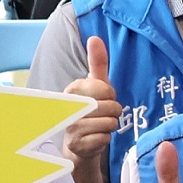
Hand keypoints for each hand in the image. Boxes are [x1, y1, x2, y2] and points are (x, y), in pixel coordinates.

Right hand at [64, 36, 119, 164]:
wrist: (80, 142)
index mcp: (72, 89)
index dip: (111, 95)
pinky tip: (96, 137)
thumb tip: (94, 38)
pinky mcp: (76, 145)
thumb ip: (97, 63)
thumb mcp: (96, 85)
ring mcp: (70, 127)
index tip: (103, 98)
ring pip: (109, 124)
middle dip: (114, 111)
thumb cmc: (91, 109)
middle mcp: (68, 107)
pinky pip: (105, 139)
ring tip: (100, 125)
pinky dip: (105, 139)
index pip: (106, 89)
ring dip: (110, 125)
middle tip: (104, 113)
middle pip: (111, 107)